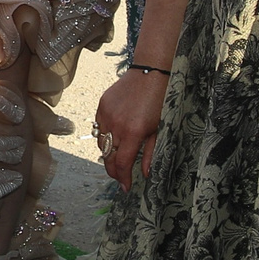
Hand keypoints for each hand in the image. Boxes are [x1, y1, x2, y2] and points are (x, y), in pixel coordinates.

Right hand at [94, 67, 167, 183]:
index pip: (121, 164)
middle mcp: (116, 126)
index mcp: (133, 133)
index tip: (125, 187)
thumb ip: (150, 153)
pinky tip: (115, 136)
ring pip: (101, 143)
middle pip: (108, 157)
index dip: (122, 178)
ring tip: (118, 156)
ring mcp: (106, 115)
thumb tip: (145, 174)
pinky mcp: (101, 106)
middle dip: (113, 170)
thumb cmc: (159, 101)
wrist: (150, 72)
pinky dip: (105, 135)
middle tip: (120, 177)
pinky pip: (99, 127)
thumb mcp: (159, 130)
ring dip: (109, 153)